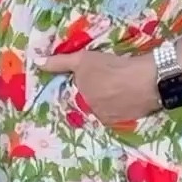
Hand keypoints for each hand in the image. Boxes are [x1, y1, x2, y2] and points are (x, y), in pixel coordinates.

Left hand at [38, 48, 159, 125]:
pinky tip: (129, 93)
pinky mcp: (125, 121)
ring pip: (105, 107)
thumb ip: (60, 63)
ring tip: (120, 85)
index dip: (84, 84)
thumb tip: (37, 62)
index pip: (75, 93)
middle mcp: (91, 113)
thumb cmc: (111, 68)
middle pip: (90, 101)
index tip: (94, 78)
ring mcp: (108, 119)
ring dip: (110, 99)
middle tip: (108, 79)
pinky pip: (119, 111)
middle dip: (96, 92)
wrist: (145, 81)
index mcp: (79, 99)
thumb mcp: (83, 60)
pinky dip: (122, 104)